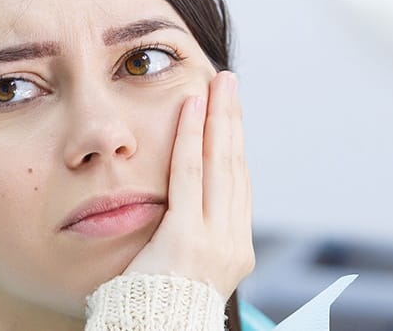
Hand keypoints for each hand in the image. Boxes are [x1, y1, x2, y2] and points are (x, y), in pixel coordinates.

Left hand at [123, 70, 253, 296]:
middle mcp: (232, 243)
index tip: (229, 115)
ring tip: (217, 84)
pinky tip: (190, 108)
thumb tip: (176, 209)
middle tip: (230, 83)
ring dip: (218, 119)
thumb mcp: (180, 267)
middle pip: (234, 167)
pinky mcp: (186, 238)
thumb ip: (186, 235)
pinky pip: (187, 175)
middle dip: (232, 121)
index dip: (233, 146)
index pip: (237, 186)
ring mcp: (214, 240)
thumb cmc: (154, 308)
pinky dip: (189, 138)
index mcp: (234, 250)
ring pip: (218, 165)